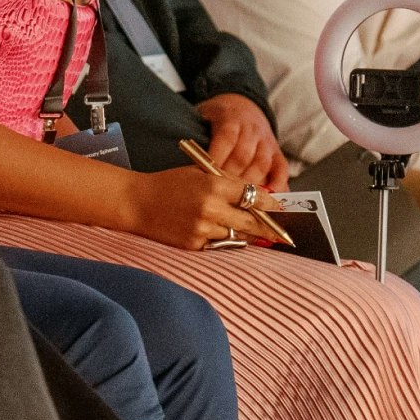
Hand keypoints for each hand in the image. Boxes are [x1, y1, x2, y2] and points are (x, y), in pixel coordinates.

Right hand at [128, 166, 283, 252]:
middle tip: (284, 232)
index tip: (281, 208)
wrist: (135, 202)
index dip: (271, 204)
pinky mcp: (193, 245)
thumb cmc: (168, 184)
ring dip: (249, 236)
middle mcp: (211, 209)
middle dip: (269, 227)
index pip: (253, 196)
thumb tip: (255, 194)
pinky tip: (228, 237)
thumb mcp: (199, 173)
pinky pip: (220, 246)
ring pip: (238, 237)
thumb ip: (227, 182)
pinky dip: (226, 241)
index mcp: (214, 185)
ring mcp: (202, 229)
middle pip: (253, 222)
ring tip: (258, 236)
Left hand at [195, 94, 290, 192]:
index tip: (206, 178)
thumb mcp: (203, 115)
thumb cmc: (217, 116)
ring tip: (238, 202)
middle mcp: (251, 129)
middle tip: (218, 195)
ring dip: (249, 184)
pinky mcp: (277, 152)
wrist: (242, 103)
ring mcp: (266, 141)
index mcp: (231, 118)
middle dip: (231, 177)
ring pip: (261, 164)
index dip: (217, 159)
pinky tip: (269, 198)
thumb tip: (190, 160)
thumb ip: (198, 133)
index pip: (226, 139)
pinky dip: (277, 184)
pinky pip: (281, 169)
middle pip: (243, 156)